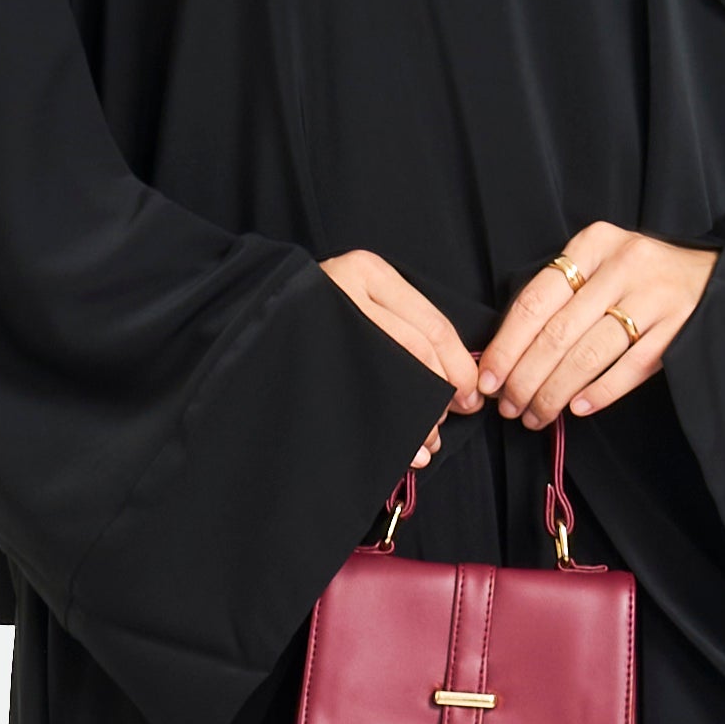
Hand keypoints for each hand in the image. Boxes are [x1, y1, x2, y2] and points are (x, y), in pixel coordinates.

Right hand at [321, 250, 480, 466]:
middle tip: (446, 425)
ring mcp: (328, 321)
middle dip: (443, 395)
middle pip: (420, 350)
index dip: (461, 368)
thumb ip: (407, 329)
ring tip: (426, 443)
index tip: (472, 398)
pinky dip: (397, 431)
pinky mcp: (310, 354)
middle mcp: (348, 289)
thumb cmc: (319, 318)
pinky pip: (367, 398)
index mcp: (368, 272)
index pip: (434, 326)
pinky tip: (407, 451)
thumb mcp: (362, 302)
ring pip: (398, 372)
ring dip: (423, 417)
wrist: (252, 320)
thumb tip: (461, 383)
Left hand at [480, 227, 718, 430]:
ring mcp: (655, 297)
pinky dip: (599, 392)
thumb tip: (506, 355)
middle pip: (558, 333)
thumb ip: (559, 297)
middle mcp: (623, 265)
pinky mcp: (680, 329)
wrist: (716, 279)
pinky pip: (630, 369)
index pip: (536, 301)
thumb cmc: (641, 278)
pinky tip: (578, 409)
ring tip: (536, 415)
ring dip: (555, 392)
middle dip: (526, 378)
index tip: (488, 379)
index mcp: (593, 244)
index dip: (507, 346)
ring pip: (589, 355)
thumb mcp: (600, 265)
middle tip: (509, 408)